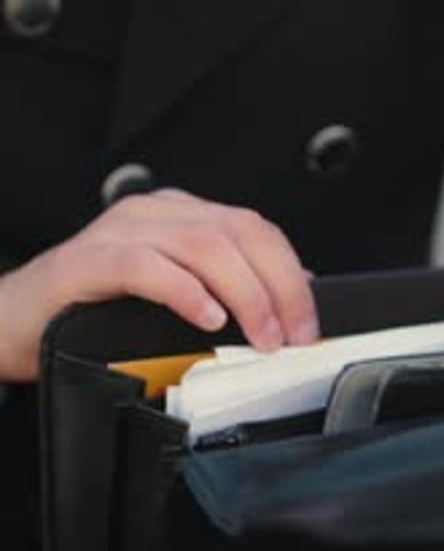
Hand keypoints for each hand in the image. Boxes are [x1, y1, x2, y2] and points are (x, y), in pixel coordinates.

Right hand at [0, 189, 318, 380]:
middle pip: (237, 231)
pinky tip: (207, 317)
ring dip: (244, 294)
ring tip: (260, 335)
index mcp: (178, 217)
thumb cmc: (90, 312)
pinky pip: (145, 266)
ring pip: (202, 244)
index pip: (254, 228)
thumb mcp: (170, 301)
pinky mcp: (87, 262)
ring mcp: (118, 232)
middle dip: (278, 287)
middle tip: (291, 336)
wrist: (15, 321)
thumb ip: (220, 294)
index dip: (291, 275)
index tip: (308, 323)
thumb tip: (283, 306)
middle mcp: (153, 214)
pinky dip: (184, 291)